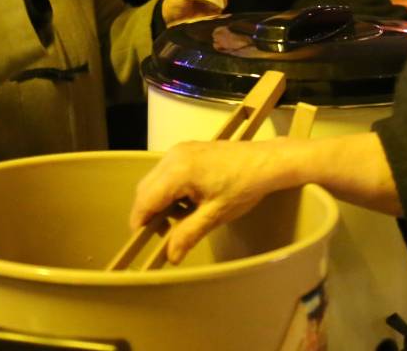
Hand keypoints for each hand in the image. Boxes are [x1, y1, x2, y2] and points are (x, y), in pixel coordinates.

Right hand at [129, 139, 299, 264]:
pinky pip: (167, 171)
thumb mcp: (215, 215)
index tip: (143, 243)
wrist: (266, 161)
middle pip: (145, 189)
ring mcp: (179, 149)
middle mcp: (173, 156)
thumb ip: (188, 235)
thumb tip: (170, 257)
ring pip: (155, 180)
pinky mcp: (187, 149)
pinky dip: (170, 189)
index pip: (145, 200)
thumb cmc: (244, 187)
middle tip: (166, 234)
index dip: (140, 223)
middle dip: (150, 213)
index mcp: (177, 171)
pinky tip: (189, 201)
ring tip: (183, 217)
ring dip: (161, 201)